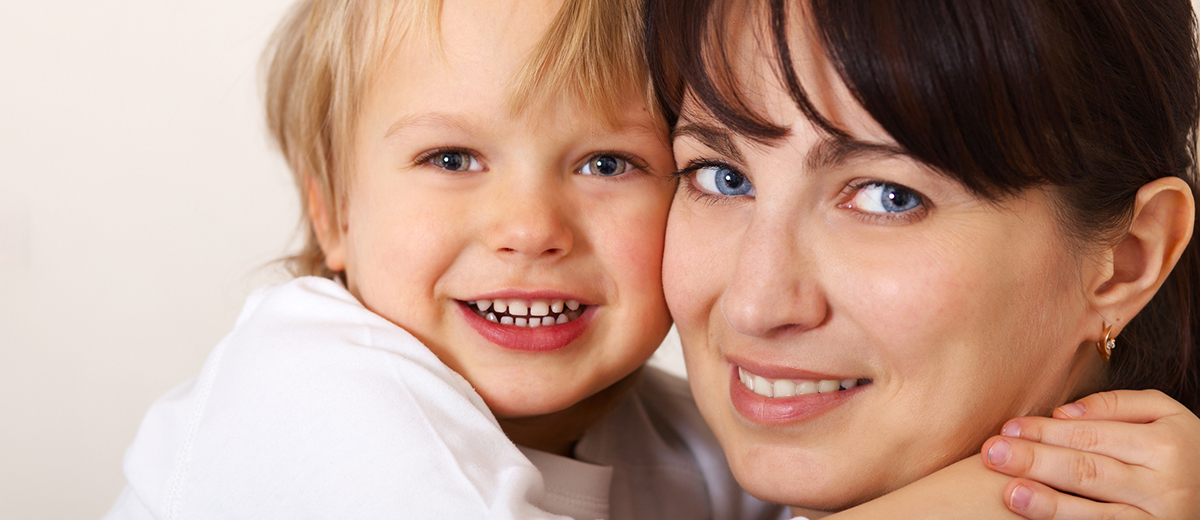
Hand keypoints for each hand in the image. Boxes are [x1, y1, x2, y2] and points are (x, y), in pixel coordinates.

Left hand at [981, 389, 1199, 518]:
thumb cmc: (1181, 449)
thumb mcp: (1165, 415)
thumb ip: (1117, 405)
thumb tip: (1063, 412)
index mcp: (1163, 444)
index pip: (1091, 436)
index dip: (1046, 432)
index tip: (1008, 429)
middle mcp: (1163, 485)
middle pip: (1088, 471)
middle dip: (1036, 461)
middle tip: (993, 453)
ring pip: (1095, 512)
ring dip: (1049, 504)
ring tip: (1011, 493)